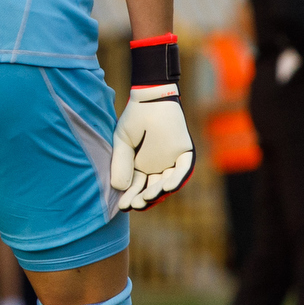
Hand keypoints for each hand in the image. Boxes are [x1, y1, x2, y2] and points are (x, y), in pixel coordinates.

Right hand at [110, 84, 195, 209]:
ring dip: (158, 192)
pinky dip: (177, 179)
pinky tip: (167, 187)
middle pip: (152, 189)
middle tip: (135, 204)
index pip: (136, 188)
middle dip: (144, 198)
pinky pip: (183, 170)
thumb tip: (118, 187)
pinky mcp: (185, 154)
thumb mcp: (122, 142)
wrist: (150, 98)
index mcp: (140, 168)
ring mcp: (172, 162)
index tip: (123, 206)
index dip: (130, 197)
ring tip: (148, 196)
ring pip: (167, 183)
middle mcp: (157, 168)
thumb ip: (121, 163)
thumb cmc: (134, 118)